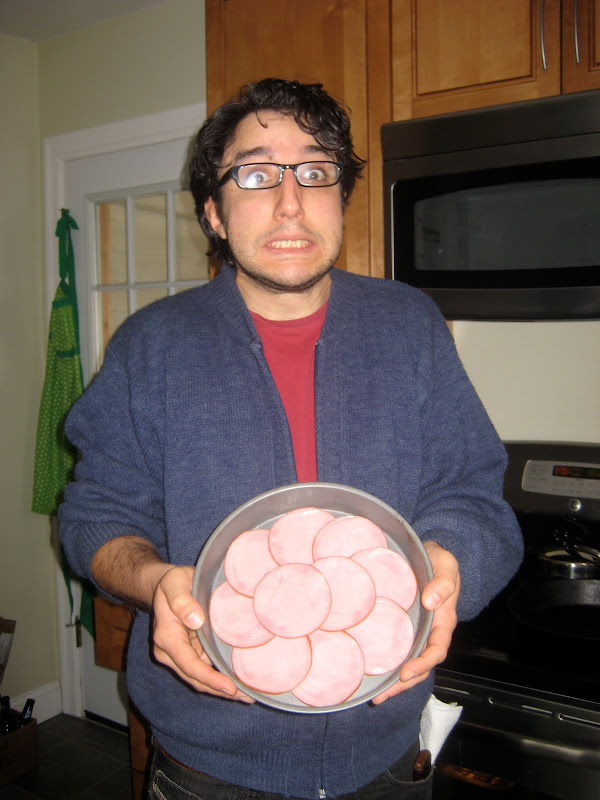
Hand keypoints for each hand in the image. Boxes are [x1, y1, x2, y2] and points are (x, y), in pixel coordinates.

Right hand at [152, 565, 253, 702]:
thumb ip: (182, 601)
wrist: (165, 585)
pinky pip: (203, 669)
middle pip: (195, 678)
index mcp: (166, 638)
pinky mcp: (188, 652)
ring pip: (199, 678)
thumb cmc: (172, 582)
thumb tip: (195, 620)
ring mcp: (178, 654)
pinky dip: (218, 677)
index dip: (210, 679)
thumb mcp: (175, 584)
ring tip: (247, 694)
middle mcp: (169, 652)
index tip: (230, 688)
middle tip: (247, 697)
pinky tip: (236, 680)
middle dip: (220, 690)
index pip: (189, 665)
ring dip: (221, 688)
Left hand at [372, 541, 458, 703]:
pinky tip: (370, 673)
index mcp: (443, 621)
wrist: (429, 556)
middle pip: (422, 666)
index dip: (423, 664)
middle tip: (383, 695)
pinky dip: (387, 664)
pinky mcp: (403, 629)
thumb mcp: (447, 566)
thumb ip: (444, 583)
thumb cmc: (440, 561)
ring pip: (409, 664)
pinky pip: (398, 650)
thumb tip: (431, 601)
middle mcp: (431, 632)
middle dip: (404, 684)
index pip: (437, 650)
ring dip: (395, 683)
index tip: (405, 672)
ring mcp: (417, 633)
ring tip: (375, 696)